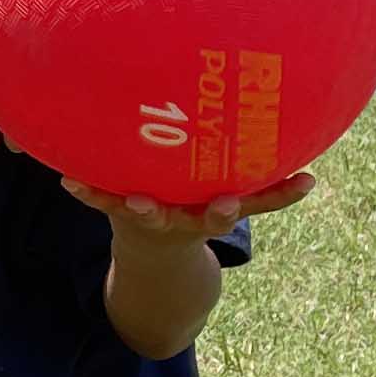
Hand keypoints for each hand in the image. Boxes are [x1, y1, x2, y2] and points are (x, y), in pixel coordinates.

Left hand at [59, 170, 315, 235]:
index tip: (305, 181)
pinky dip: (89, 193)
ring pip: (154, 215)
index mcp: (223, 207)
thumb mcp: (227, 188)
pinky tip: (69, 181)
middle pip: (212, 218)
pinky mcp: (124, 212)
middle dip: (220, 212)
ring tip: (136, 201)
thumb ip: (254, 168)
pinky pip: (106, 202)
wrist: (154, 252)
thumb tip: (295, 125)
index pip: (262, 201)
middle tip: (226, 203)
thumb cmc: (195, 202)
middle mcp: (195, 217)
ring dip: (145, 209)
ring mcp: (161, 217)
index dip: (283, 194)